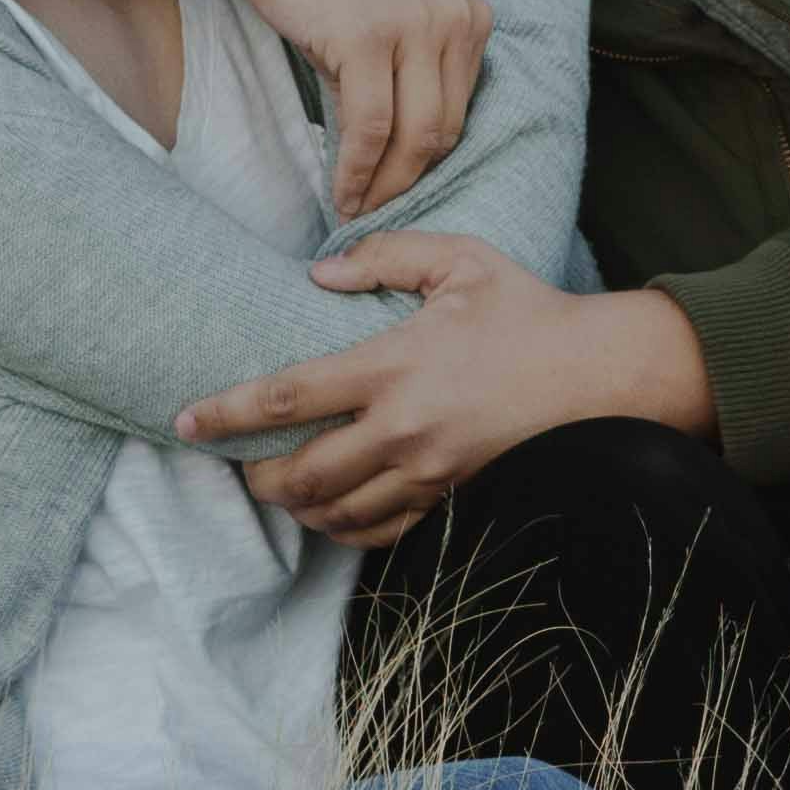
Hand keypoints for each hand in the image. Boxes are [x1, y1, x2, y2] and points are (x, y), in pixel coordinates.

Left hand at [177, 232, 716, 546]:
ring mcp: (429, 474)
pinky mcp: (454, 500)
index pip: (286, 397)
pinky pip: (382, 533)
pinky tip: (336, 509)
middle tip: (238, 465)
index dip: (225, 413)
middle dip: (255, 479)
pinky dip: (346, 528)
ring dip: (297, 509)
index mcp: (393, 365)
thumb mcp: (460, 260)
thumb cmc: (529, 312)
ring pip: (336, 515)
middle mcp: (403, 429)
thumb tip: (318, 274)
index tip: (186, 420)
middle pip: (299, 477)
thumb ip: (383, 256)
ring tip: (282, 488)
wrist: (604, 376)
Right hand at [220, 0, 488, 219]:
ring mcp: (414, 27)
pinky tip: (340, 192)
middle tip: (375, 212)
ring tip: (355, 210)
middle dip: (409, 182)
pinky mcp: (368, 39)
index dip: (430, 161)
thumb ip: (416, 65)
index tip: (400, 189)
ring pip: (413, 138)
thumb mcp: (396, 10)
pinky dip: (355, 171)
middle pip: (444, 131)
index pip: (462, 111)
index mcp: (471, 15)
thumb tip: (409, 151)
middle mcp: (454, 19)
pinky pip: (369, 129)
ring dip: (383, 187)